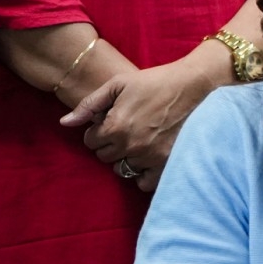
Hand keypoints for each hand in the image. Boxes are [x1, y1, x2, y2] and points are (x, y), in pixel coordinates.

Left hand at [61, 47, 222, 189]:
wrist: (197, 85)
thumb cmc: (157, 80)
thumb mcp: (119, 84)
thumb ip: (89, 104)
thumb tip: (65, 123)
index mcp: (115, 126)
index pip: (90, 141)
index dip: (98, 130)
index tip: (112, 121)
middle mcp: (131, 146)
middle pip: (105, 157)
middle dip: (110, 144)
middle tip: (126, 130)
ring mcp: (150, 157)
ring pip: (123, 169)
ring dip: (126, 157)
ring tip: (139, 142)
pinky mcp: (169, 163)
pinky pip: (145, 183)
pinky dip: (143, 174)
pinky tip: (148, 160)